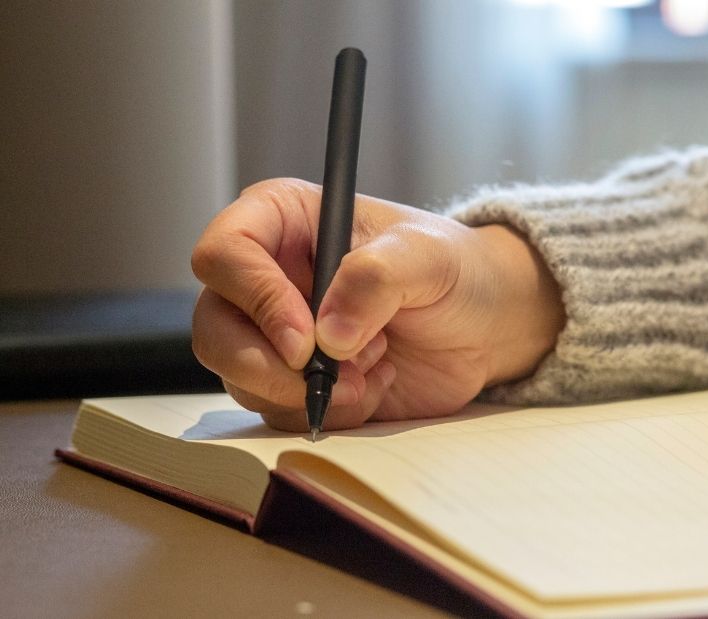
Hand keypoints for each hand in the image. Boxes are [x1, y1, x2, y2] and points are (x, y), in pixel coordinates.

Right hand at [191, 178, 564, 430]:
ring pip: (240, 377)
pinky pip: (281, 412)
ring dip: (306, 391)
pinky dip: (330, 411)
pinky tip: (376, 384)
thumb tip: (327, 336)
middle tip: (327, 376)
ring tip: (374, 368)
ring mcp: (277, 335)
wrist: (485, 323)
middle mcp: (268, 278)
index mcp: (283, 222)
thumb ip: (376, 278)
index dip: (254, 298)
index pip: (224, 253)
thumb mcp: (427, 256)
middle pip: (214, 326)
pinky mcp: (297, 382)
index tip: (304, 339)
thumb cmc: (454, 269)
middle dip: (266, 364)